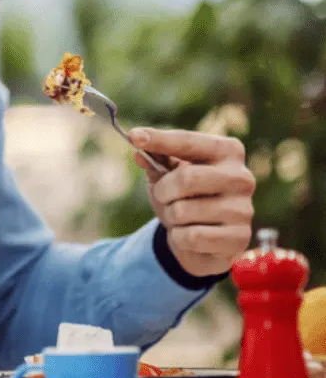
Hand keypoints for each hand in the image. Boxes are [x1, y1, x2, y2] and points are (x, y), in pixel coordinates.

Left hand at [129, 128, 254, 277]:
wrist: (203, 240)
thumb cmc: (184, 197)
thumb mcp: (167, 174)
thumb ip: (155, 158)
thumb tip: (138, 145)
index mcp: (228, 151)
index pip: (187, 141)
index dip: (159, 139)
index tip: (133, 136)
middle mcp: (242, 177)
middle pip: (186, 178)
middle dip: (164, 190)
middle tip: (163, 196)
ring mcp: (243, 209)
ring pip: (183, 211)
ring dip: (170, 216)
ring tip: (180, 217)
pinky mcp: (239, 238)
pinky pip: (191, 237)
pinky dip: (179, 238)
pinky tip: (189, 235)